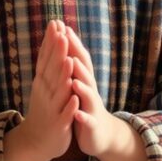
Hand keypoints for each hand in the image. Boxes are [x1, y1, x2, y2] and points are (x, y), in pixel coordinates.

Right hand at [4, 20, 78, 160]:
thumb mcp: (43, 85)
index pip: (46, 57)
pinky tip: (74, 98)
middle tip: (61, 33)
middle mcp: (45, 92)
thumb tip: (49, 41)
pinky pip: (65, 114)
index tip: (54, 23)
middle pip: (51, 69)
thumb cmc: (44, 109)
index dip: (50, 41)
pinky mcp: (59, 124)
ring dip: (63, 76)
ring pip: (58, 90)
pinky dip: (69, 106)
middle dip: (56, 52)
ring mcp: (51, 108)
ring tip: (68, 61)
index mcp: (42, 82)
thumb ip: (48, 65)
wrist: (36, 141)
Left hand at [64, 29, 147, 160]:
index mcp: (83, 80)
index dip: (71, 43)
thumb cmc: (84, 105)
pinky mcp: (92, 124)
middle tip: (67, 42)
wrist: (100, 134)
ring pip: (89, 94)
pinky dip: (82, 115)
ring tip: (74, 78)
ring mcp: (92, 107)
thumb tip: (65, 42)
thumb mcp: (78, 84)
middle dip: (76, 56)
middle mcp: (90, 90)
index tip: (61, 26)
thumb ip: (73, 66)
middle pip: (84, 71)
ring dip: (82, 85)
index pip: (77, 58)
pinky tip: (76, 112)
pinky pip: (87, 119)